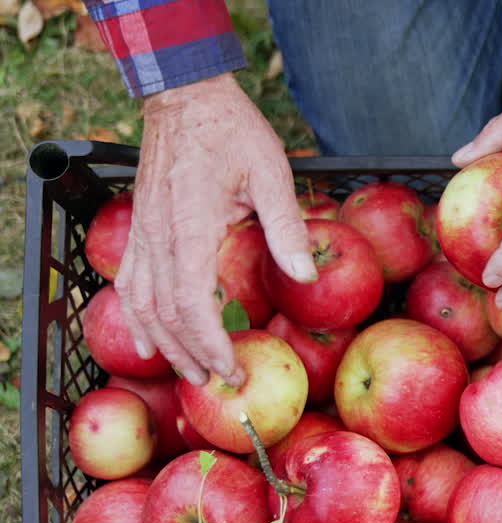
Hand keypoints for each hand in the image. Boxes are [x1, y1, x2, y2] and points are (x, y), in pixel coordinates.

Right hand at [117, 73, 316, 386]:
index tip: (233, 369)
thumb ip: (286, 228)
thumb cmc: (232, 132)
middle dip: (189, 355)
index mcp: (191, 231)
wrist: (186, 96)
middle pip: (163, 316)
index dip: (210, 345)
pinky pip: (131, 283)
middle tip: (218, 382)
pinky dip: (140, 316)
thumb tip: (305, 276)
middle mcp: (158, 239)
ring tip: (189, 370)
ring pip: (140, 304)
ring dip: (162, 342)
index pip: (191, 307)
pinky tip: (152, 335)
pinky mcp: (141, 227)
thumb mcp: (272, 175)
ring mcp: (144, 234)